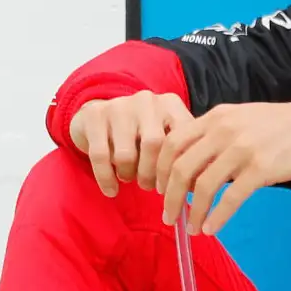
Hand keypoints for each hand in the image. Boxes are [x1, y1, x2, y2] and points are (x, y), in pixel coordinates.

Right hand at [69, 91, 193, 196]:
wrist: (99, 115)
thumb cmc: (140, 134)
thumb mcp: (164, 136)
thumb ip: (181, 155)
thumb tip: (195, 190)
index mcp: (171, 105)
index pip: (181, 139)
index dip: (177, 169)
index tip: (173, 187)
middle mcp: (147, 101)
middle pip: (154, 145)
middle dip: (152, 174)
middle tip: (149, 186)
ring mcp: (119, 106)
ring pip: (126, 154)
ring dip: (128, 175)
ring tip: (129, 178)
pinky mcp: (95, 116)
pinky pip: (100, 156)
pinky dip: (106, 178)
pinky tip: (111, 190)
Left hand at [157, 92, 290, 236]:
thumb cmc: (285, 125)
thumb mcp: (243, 119)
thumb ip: (217, 136)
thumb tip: (193, 167)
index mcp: (216, 117)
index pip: (172, 143)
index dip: (159, 169)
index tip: (157, 189)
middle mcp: (224, 130)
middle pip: (180, 167)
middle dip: (168, 196)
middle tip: (167, 215)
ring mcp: (243, 149)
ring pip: (202, 186)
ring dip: (191, 211)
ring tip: (190, 228)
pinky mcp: (262, 168)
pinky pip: (231, 198)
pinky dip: (217, 217)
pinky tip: (212, 229)